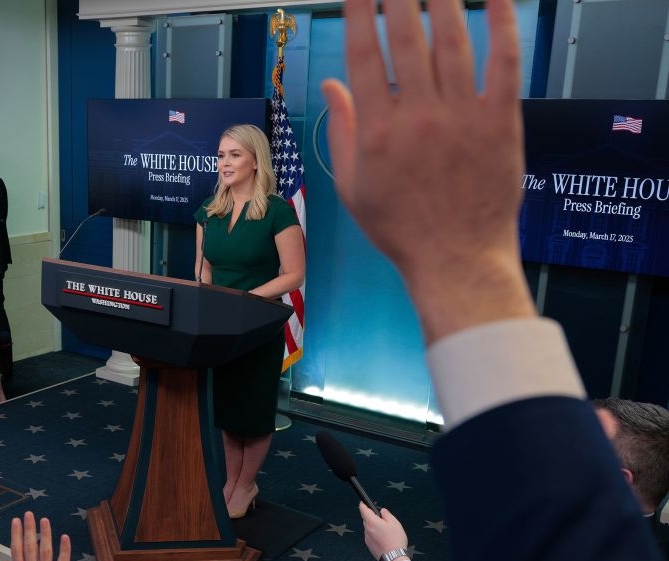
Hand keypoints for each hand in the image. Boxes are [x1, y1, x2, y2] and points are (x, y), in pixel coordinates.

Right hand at [1, 512, 70, 560]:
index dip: (16, 534)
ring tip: (45, 520)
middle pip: (29, 548)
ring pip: (45, 553)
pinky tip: (64, 537)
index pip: (16, 551)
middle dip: (29, 529)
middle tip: (29, 514)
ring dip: (45, 535)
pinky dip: (64, 550)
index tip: (16, 521)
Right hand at [322, 0, 532, 343]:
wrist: (457, 259)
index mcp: (378, 134)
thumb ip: (342, 131)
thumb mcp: (353, 187)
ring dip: (443, 0)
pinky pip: (504, 62)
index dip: (358, 14)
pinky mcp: (500, 122)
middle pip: (406, 38)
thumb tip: (332, 85)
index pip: (363, 57)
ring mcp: (463, 117)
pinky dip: (503, 24)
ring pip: (452, 41)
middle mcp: (418, 118)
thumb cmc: (402, 229)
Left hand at [358, 502, 407, 560]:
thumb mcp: (394, 522)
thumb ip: (387, 514)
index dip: (363, 504)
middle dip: (372, 517)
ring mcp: (367, 538)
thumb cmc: (395, 540)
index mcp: (371, 522)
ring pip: (369, 528)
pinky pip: (370, 535)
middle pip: (366, 519)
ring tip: (386, 531)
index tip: (363, 502)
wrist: (394, 558)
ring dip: (374, 526)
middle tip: (383, 519)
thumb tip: (382, 511)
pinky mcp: (369, 545)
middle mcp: (367, 529)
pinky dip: (375, 534)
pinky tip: (384, 538)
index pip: (363, 509)